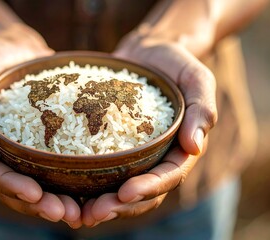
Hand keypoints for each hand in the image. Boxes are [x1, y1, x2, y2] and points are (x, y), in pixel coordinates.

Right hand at [0, 24, 80, 227]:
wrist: (14, 48)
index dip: (11, 187)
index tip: (35, 194)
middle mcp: (2, 153)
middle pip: (18, 188)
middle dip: (41, 204)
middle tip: (67, 214)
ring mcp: (24, 150)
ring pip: (40, 182)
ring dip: (59, 200)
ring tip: (83, 212)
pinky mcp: (46, 142)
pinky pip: (58, 164)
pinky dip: (73, 179)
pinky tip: (94, 187)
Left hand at [82, 42, 217, 226]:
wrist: (148, 53)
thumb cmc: (176, 64)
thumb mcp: (196, 77)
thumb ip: (202, 109)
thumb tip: (195, 146)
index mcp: (181, 149)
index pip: (169, 176)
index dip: (149, 188)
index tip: (125, 192)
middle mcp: (157, 158)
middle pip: (143, 192)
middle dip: (120, 206)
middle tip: (93, 213)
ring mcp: (135, 155)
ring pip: (120, 188)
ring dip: (102, 204)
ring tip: (78, 212)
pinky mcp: (113, 147)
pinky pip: (102, 169)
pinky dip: (88, 183)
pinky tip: (67, 190)